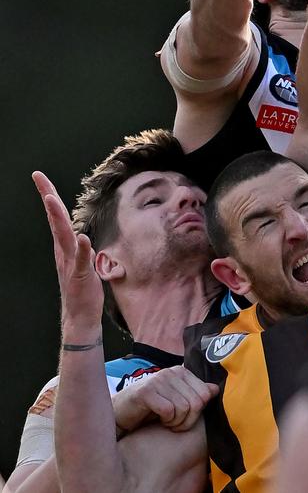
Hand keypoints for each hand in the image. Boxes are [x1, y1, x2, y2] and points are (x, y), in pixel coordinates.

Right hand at [33, 171, 103, 332]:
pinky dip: (81, 249)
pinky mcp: (80, 276)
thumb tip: (82, 239)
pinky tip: (81, 238)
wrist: (80, 316)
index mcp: (65, 246)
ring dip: (58, 218)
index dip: (49, 195)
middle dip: (48, 197)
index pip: (57, 216)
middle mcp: (64, 251)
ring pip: (64, 236)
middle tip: (38, 178)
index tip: (39, 177)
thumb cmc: (82, 289)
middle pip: (56, 220)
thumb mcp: (82, 262)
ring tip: (51, 200)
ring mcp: (70, 263)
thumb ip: (81, 249)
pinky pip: (80, 260)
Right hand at [113, 366, 218, 434]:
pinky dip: (165, 421)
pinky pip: (169, 411)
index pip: (205, 394)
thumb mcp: (175, 400)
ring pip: (184, 408)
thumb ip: (195, 393)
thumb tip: (214, 389)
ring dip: (175, 423)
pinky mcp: (146, 392)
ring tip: (165, 421)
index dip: (197, 413)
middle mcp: (171, 372)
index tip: (183, 417)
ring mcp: (159, 380)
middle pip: (196, 403)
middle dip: (187, 420)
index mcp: (182, 372)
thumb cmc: (150, 409)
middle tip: (173, 423)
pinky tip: (157, 419)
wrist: (120, 414)